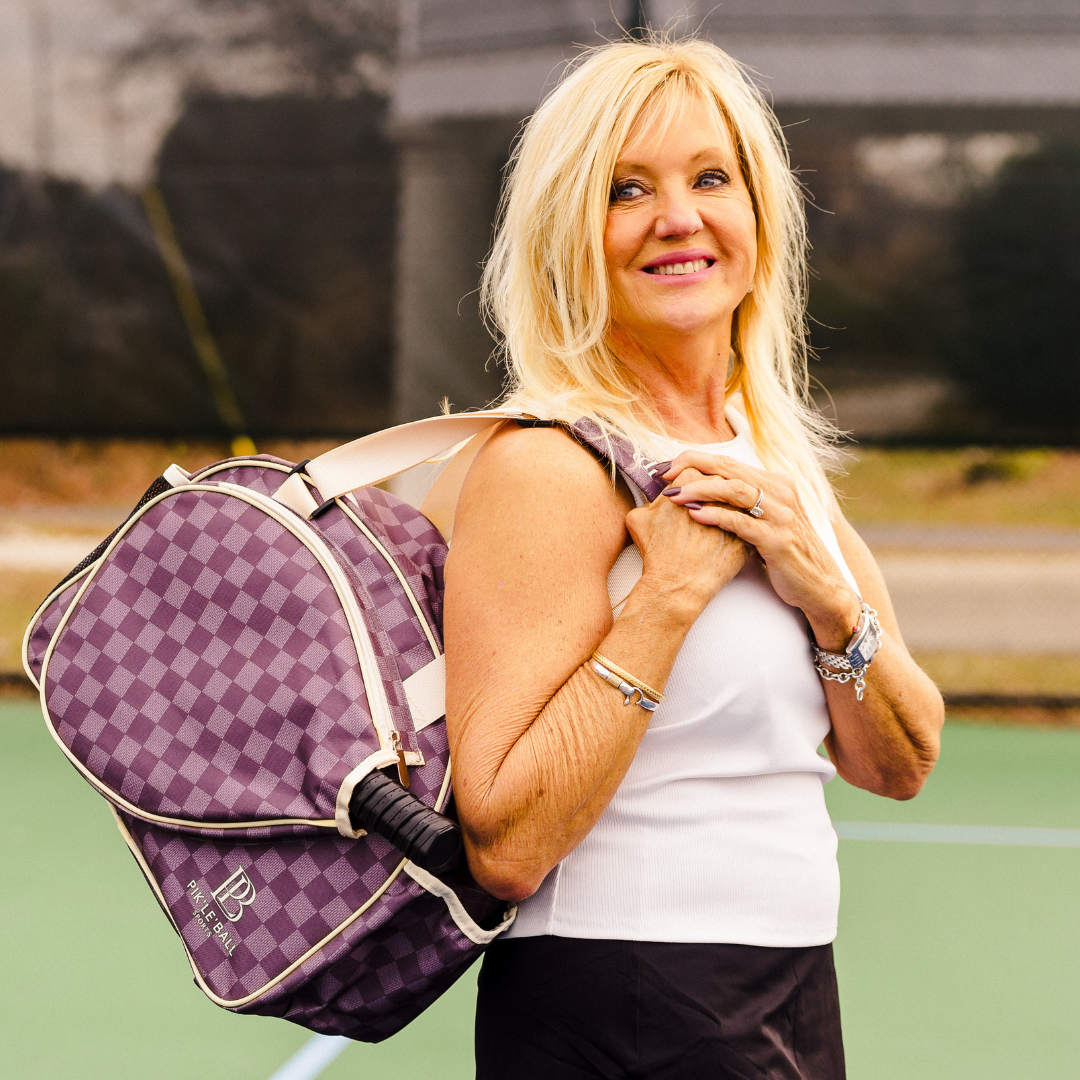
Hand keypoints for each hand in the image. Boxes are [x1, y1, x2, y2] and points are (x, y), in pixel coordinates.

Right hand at [625, 469, 747, 616]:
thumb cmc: (657, 553)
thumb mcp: (638, 518)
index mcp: (691, 481)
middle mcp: (717, 491)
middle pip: (717, 481)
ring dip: (725, 507)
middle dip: (708, 492)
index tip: (685, 491)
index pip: (693, 467)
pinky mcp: (747, 532)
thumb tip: (657, 498)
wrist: (678, 584)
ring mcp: (736, 511)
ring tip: (710, 524)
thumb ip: (649, 499)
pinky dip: (735, 526)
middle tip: (697, 509)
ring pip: (732, 501)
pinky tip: (721, 537)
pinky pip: (744, 522)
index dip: (688, 481)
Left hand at [660, 453, 860, 650]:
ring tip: (673, 495)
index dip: (695, 460)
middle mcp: (780, 492)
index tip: (667, 467)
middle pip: (728, 468)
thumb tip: (701, 491)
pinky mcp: (778, 539)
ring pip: (734, 490)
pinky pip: (741, 522)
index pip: (728, 461)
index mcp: (775, 482)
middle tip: (663, 475)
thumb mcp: (765, 520)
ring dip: (700, 489)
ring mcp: (781, 515)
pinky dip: (715, 516)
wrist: (819, 586)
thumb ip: (741, 503)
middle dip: (691, 467)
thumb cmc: (784, 552)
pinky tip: (694, 515)